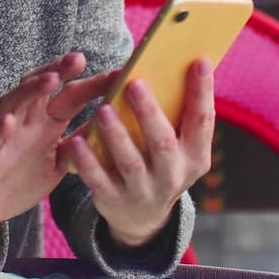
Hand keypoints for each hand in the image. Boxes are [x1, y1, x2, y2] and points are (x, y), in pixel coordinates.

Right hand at [0, 53, 115, 241]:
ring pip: (12, 103)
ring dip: (30, 90)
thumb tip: (115, 127)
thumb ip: (81, 143)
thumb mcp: (61, 162)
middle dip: (57, 71)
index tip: (117, 74)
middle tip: (78, 59)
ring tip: (49, 80)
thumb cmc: (24, 180)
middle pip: (38, 87)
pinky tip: (8, 122)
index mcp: (46, 123)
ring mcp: (4, 136)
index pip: (70, 95)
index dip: (91, 84)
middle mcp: (25, 122)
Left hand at [60, 58, 214, 247]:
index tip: (199, 60)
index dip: (202, 91)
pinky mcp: (113, 200)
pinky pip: (98, 180)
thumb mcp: (181, 147)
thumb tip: (180, 62)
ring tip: (103, 109)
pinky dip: (86, 161)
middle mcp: (173, 175)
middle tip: (134, 83)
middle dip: (149, 113)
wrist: (143, 218)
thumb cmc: (162, 163)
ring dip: (116, 134)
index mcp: (195, 156)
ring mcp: (143, 191)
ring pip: (129, 161)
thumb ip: (180, 116)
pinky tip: (75, 141)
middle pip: (162, 142)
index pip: (203, 120)